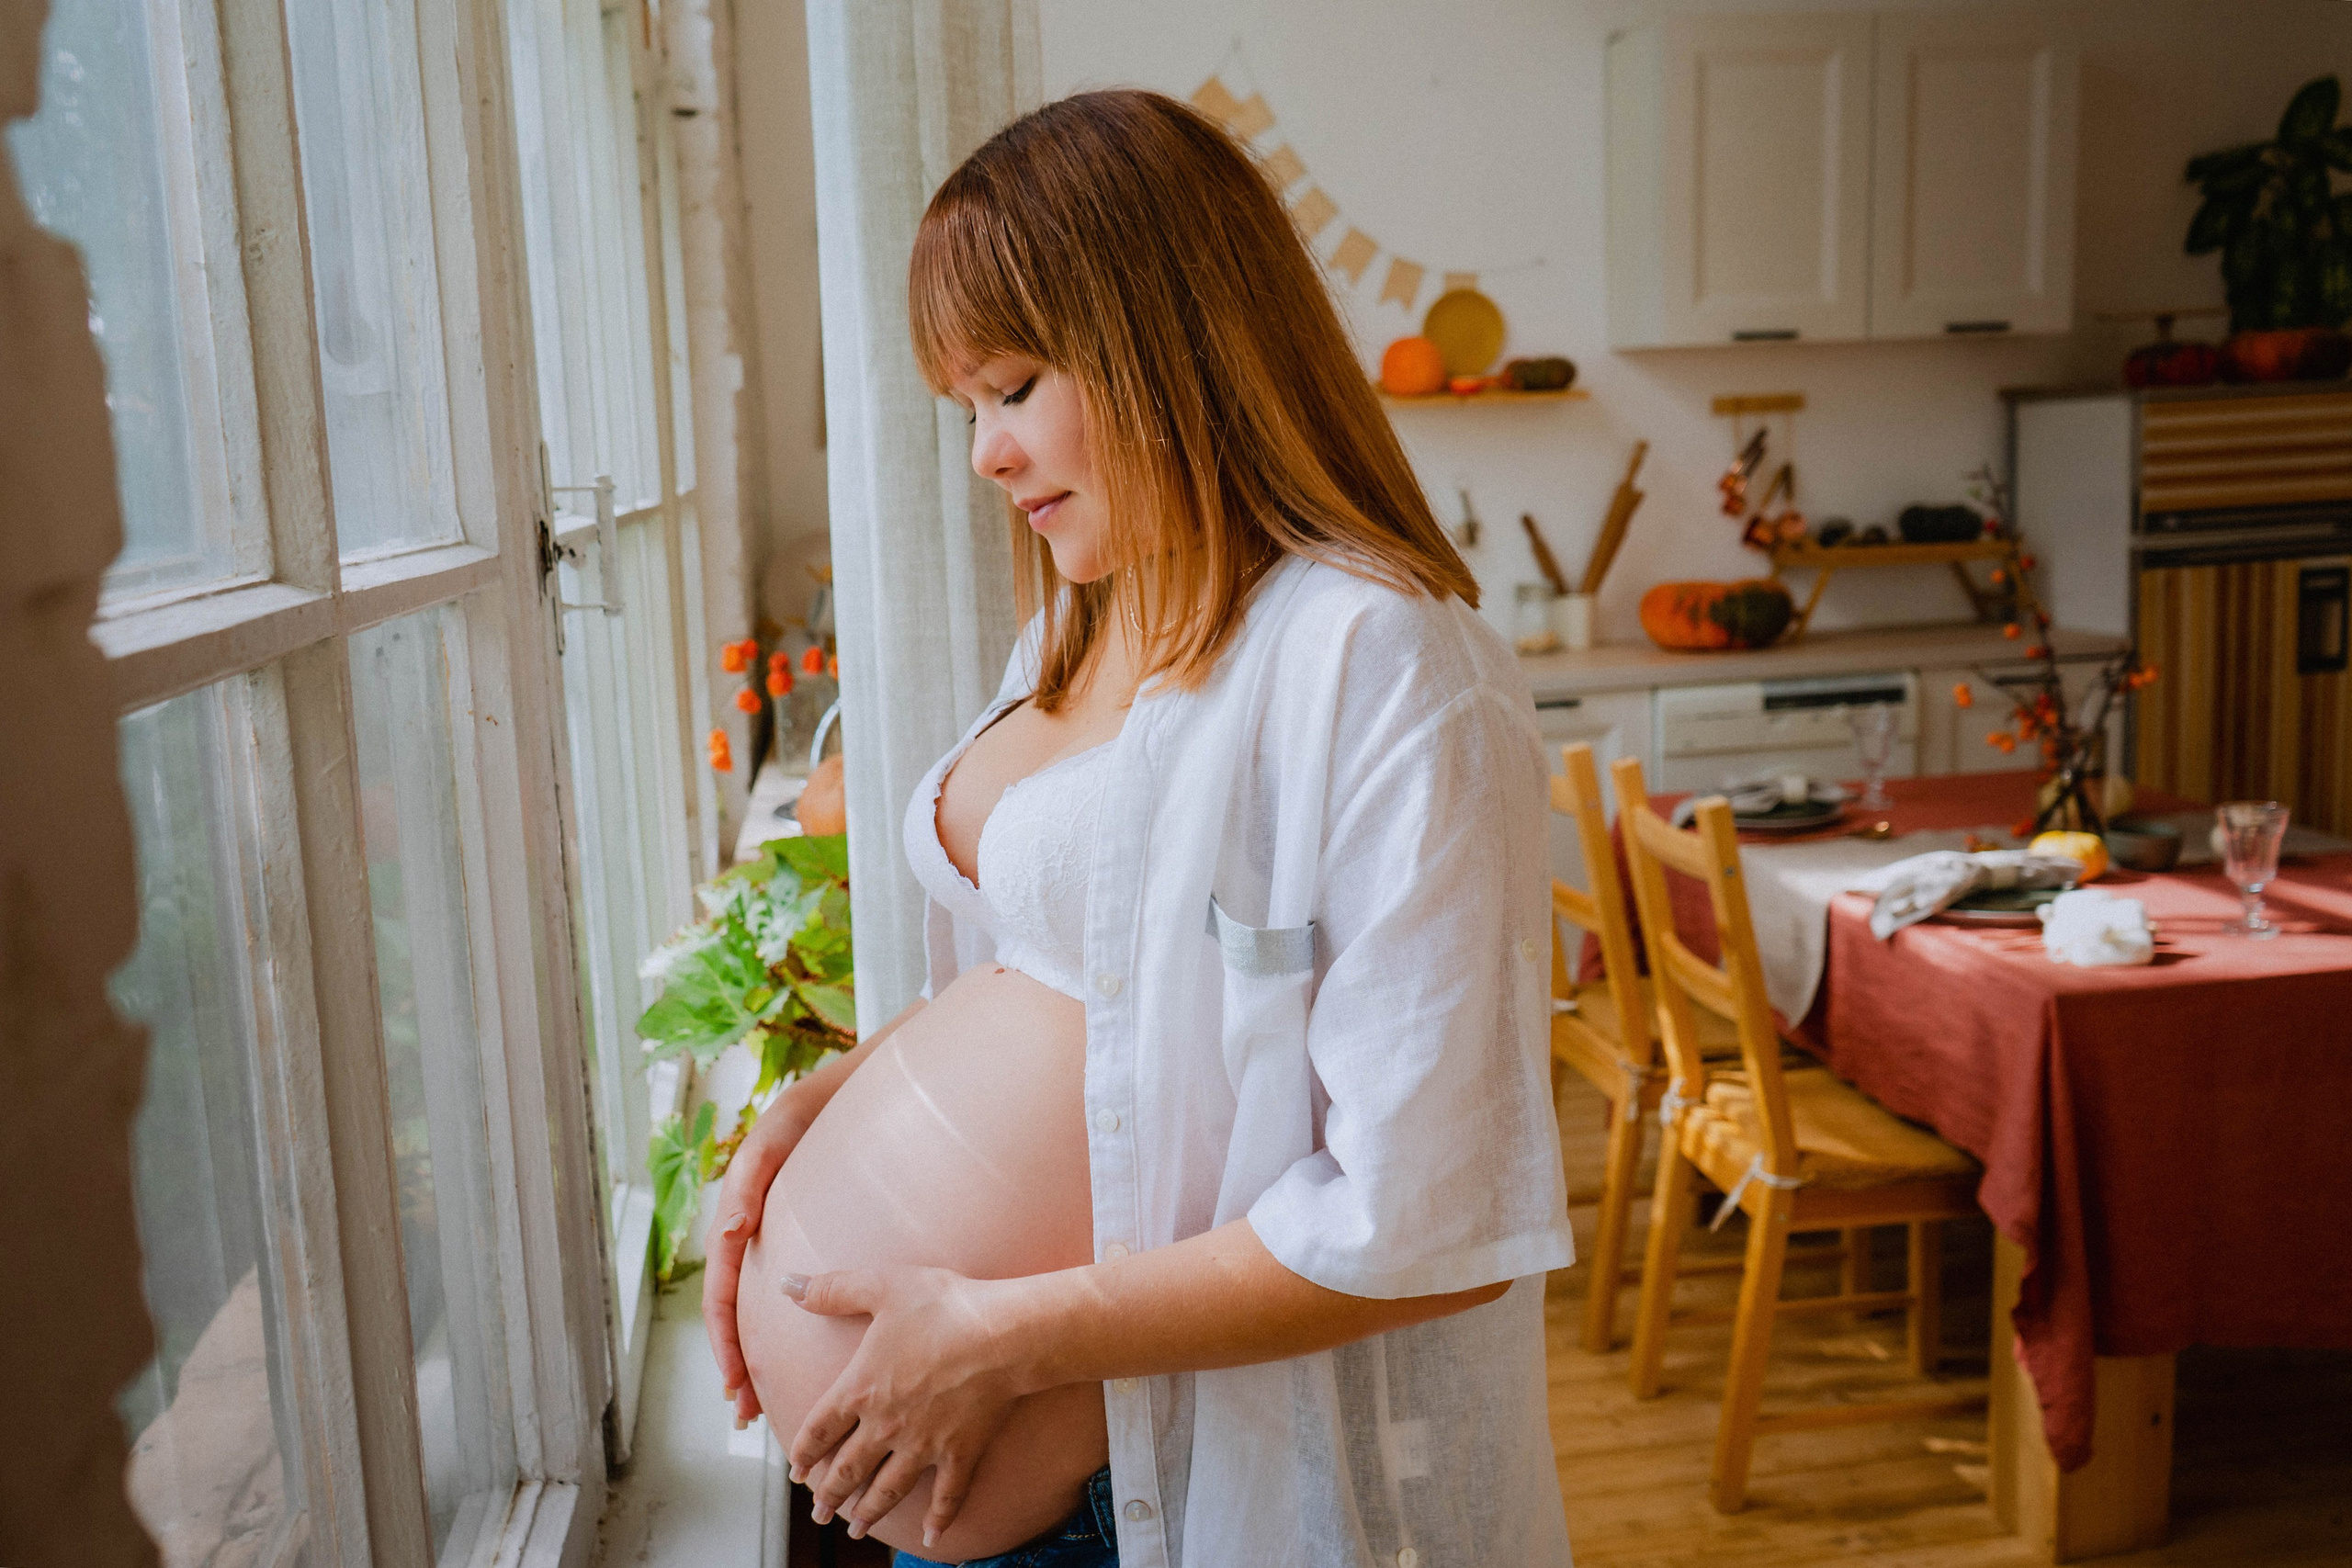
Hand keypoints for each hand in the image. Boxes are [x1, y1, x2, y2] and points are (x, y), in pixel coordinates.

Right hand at [702, 1090, 814, 1423]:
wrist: (832, 1097)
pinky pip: (783, 1294)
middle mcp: (747, 1240)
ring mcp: (770, 1244)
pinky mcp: (796, 1242)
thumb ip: (748, 1183)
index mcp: (734, 1223)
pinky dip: (782, 1329)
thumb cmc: (799, 1117)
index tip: (733, 1380)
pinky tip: (796, 1355)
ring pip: (756, 1311)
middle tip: (745, 1411)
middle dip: (736, 1363)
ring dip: (755, 1355)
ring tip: (761, 1400)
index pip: (721, 1295)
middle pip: (734, 1315)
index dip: (724, 1340)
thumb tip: (730, 1232)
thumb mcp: (772, 1143)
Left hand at [785, 1265, 1027, 1547]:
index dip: (804, 1453)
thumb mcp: (881, 1286)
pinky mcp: (960, 1454)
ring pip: (887, 1489)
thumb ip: (832, 1289)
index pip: (819, 1430)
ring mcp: (923, 1446)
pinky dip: (939, 1519)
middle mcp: (885, 1427)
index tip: (797, 1472)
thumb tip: (787, 1284)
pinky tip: (933, 1539)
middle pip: (848, 1470)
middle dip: (829, 1495)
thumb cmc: (942, 1307)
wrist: (1002, 1336)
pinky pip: (947, 1495)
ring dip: (868, 1512)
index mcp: (860, 1390)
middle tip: (818, 1513)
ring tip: (856, 1529)